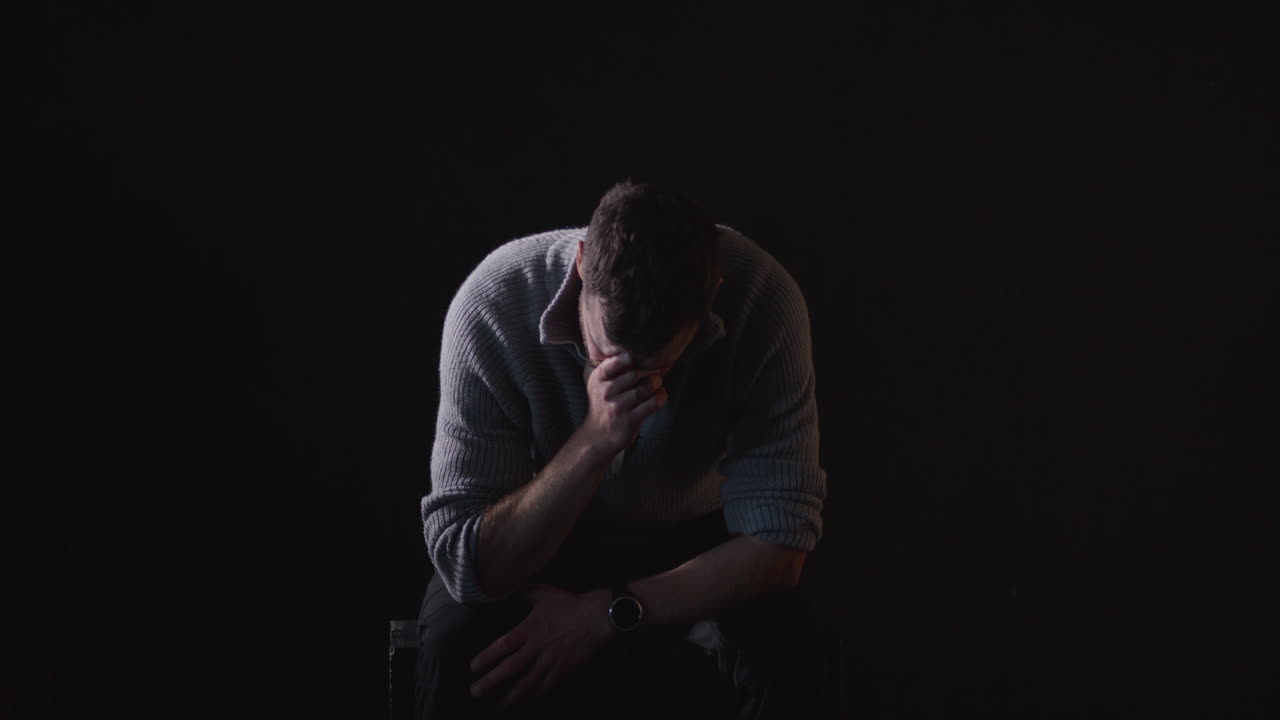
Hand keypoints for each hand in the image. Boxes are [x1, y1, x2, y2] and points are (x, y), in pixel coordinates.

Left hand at [469, 585, 612, 709]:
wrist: (597, 617)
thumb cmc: (569, 604)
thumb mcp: (543, 592)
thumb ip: (523, 592)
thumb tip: (506, 589)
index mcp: (530, 629)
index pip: (503, 645)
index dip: (487, 657)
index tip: (473, 667)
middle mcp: (537, 647)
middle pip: (510, 668)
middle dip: (491, 682)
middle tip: (475, 692)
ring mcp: (550, 661)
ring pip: (527, 683)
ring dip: (511, 696)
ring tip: (498, 705)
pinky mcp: (563, 670)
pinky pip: (546, 687)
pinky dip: (534, 696)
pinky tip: (524, 702)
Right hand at [581, 353, 666, 456]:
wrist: (598, 436)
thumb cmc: (603, 405)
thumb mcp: (597, 384)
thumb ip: (609, 367)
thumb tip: (630, 349)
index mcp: (598, 379)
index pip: (613, 363)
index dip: (628, 358)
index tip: (636, 358)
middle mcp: (606, 392)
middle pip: (634, 374)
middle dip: (648, 372)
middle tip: (656, 372)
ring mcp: (618, 407)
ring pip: (644, 388)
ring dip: (656, 384)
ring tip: (657, 383)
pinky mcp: (630, 420)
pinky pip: (651, 404)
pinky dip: (660, 397)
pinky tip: (661, 395)